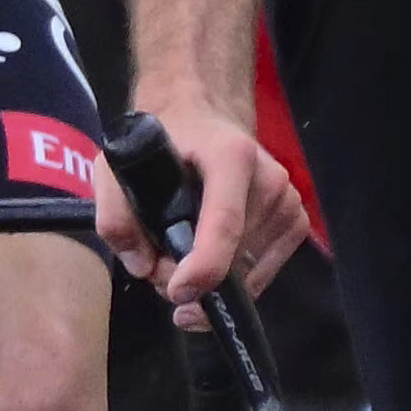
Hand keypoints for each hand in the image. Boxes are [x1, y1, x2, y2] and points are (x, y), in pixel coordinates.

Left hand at [129, 112, 302, 311]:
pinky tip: (208, 261)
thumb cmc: (162, 142)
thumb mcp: (117, 165)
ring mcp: (288, 202)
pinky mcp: (295, 221)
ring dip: (210, 281)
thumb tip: (142, 267)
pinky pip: (262, 272)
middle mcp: (269, 178)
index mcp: (230, 156)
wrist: (203, 118)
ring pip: (246, 271)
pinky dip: (233, 279)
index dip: (204, 266)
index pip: (224, 222)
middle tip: (157, 267)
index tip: (179, 292)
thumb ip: (115, 216)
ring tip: (180, 257)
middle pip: (233, 255)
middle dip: (191, 278)